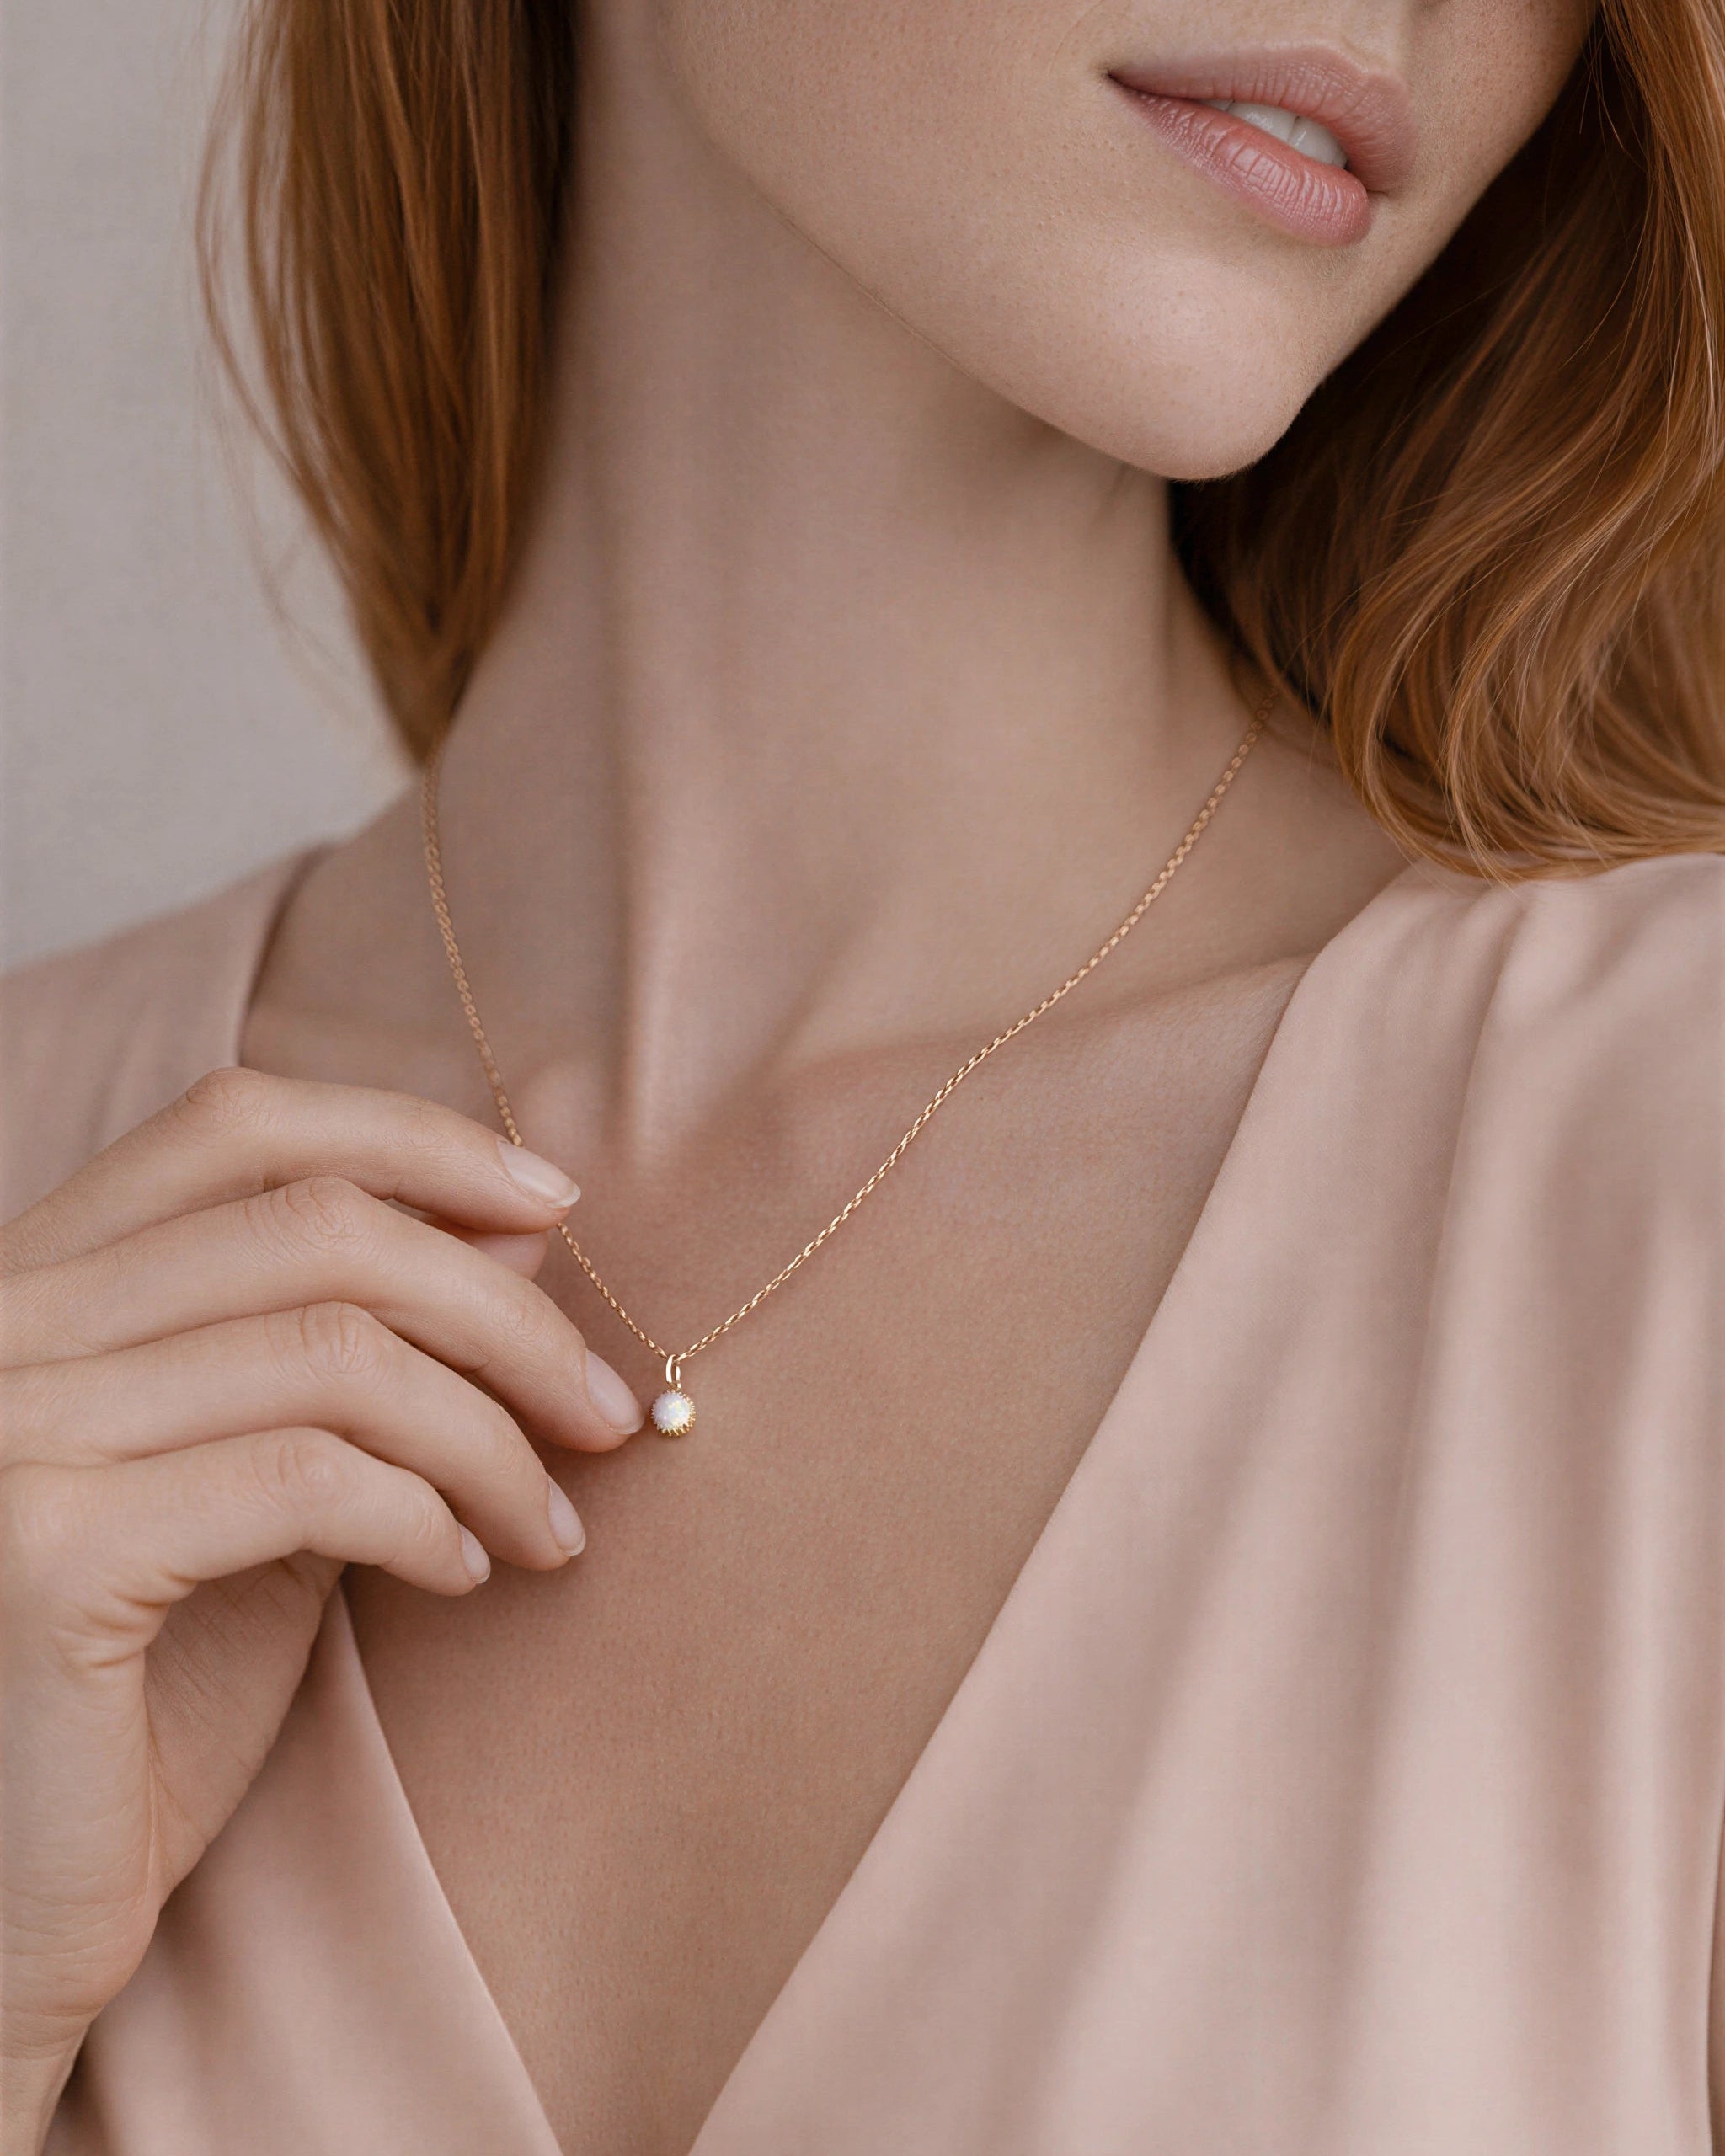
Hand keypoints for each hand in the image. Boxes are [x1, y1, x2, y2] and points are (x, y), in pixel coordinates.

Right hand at [0, 1069, 639, 2143]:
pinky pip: (307, 1480)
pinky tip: (465, 1574)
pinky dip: (428, 1515)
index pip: (234, 1123)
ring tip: (551, 1524)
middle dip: (503, 1311)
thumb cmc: (143, 1700)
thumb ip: (357, 1359)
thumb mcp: (266, 1493)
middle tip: (604, 1410)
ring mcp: (8, 1434)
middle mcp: (1, 1330)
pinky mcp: (43, 1555)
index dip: (413, 1138)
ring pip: (335, 1354)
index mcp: (38, 1285)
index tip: (555, 1200)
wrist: (10, 1908)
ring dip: (492, 1437)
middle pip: (316, 1228)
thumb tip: (519, 1224)